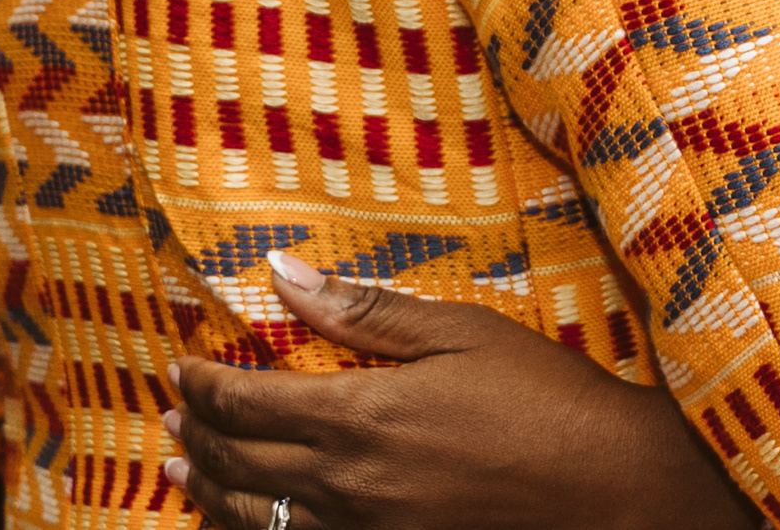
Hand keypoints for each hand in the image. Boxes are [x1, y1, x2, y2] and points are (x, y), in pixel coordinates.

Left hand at [164, 252, 744, 529]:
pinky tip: (251, 522)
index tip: (182, 366)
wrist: (606, 487)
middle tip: (173, 414)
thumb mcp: (461, 332)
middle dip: (196, 435)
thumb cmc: (543, 398)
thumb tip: (283, 273)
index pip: (247, 400)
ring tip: (181, 474)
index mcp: (359, 415)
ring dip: (210, 491)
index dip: (205, 384)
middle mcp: (346, 482)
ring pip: (256, 518)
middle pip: (238, 460)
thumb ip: (366, 309)